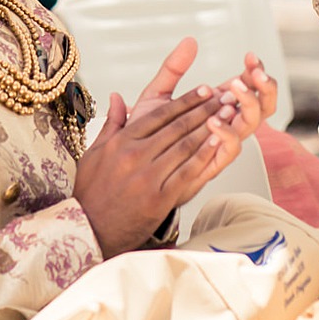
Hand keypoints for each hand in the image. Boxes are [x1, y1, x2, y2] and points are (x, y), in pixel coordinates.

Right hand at [73, 37, 247, 258]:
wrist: (90, 230)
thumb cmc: (92, 192)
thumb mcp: (94, 153)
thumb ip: (112, 124)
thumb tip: (117, 96)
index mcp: (121, 142)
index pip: (159, 114)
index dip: (186, 100)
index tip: (205, 90)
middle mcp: (135, 156)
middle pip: (177, 127)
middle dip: (204, 109)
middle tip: (225, 96)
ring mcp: (147, 177)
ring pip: (185, 146)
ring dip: (210, 128)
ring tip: (229, 115)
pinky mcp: (159, 198)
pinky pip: (187, 173)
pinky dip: (205, 156)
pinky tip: (219, 144)